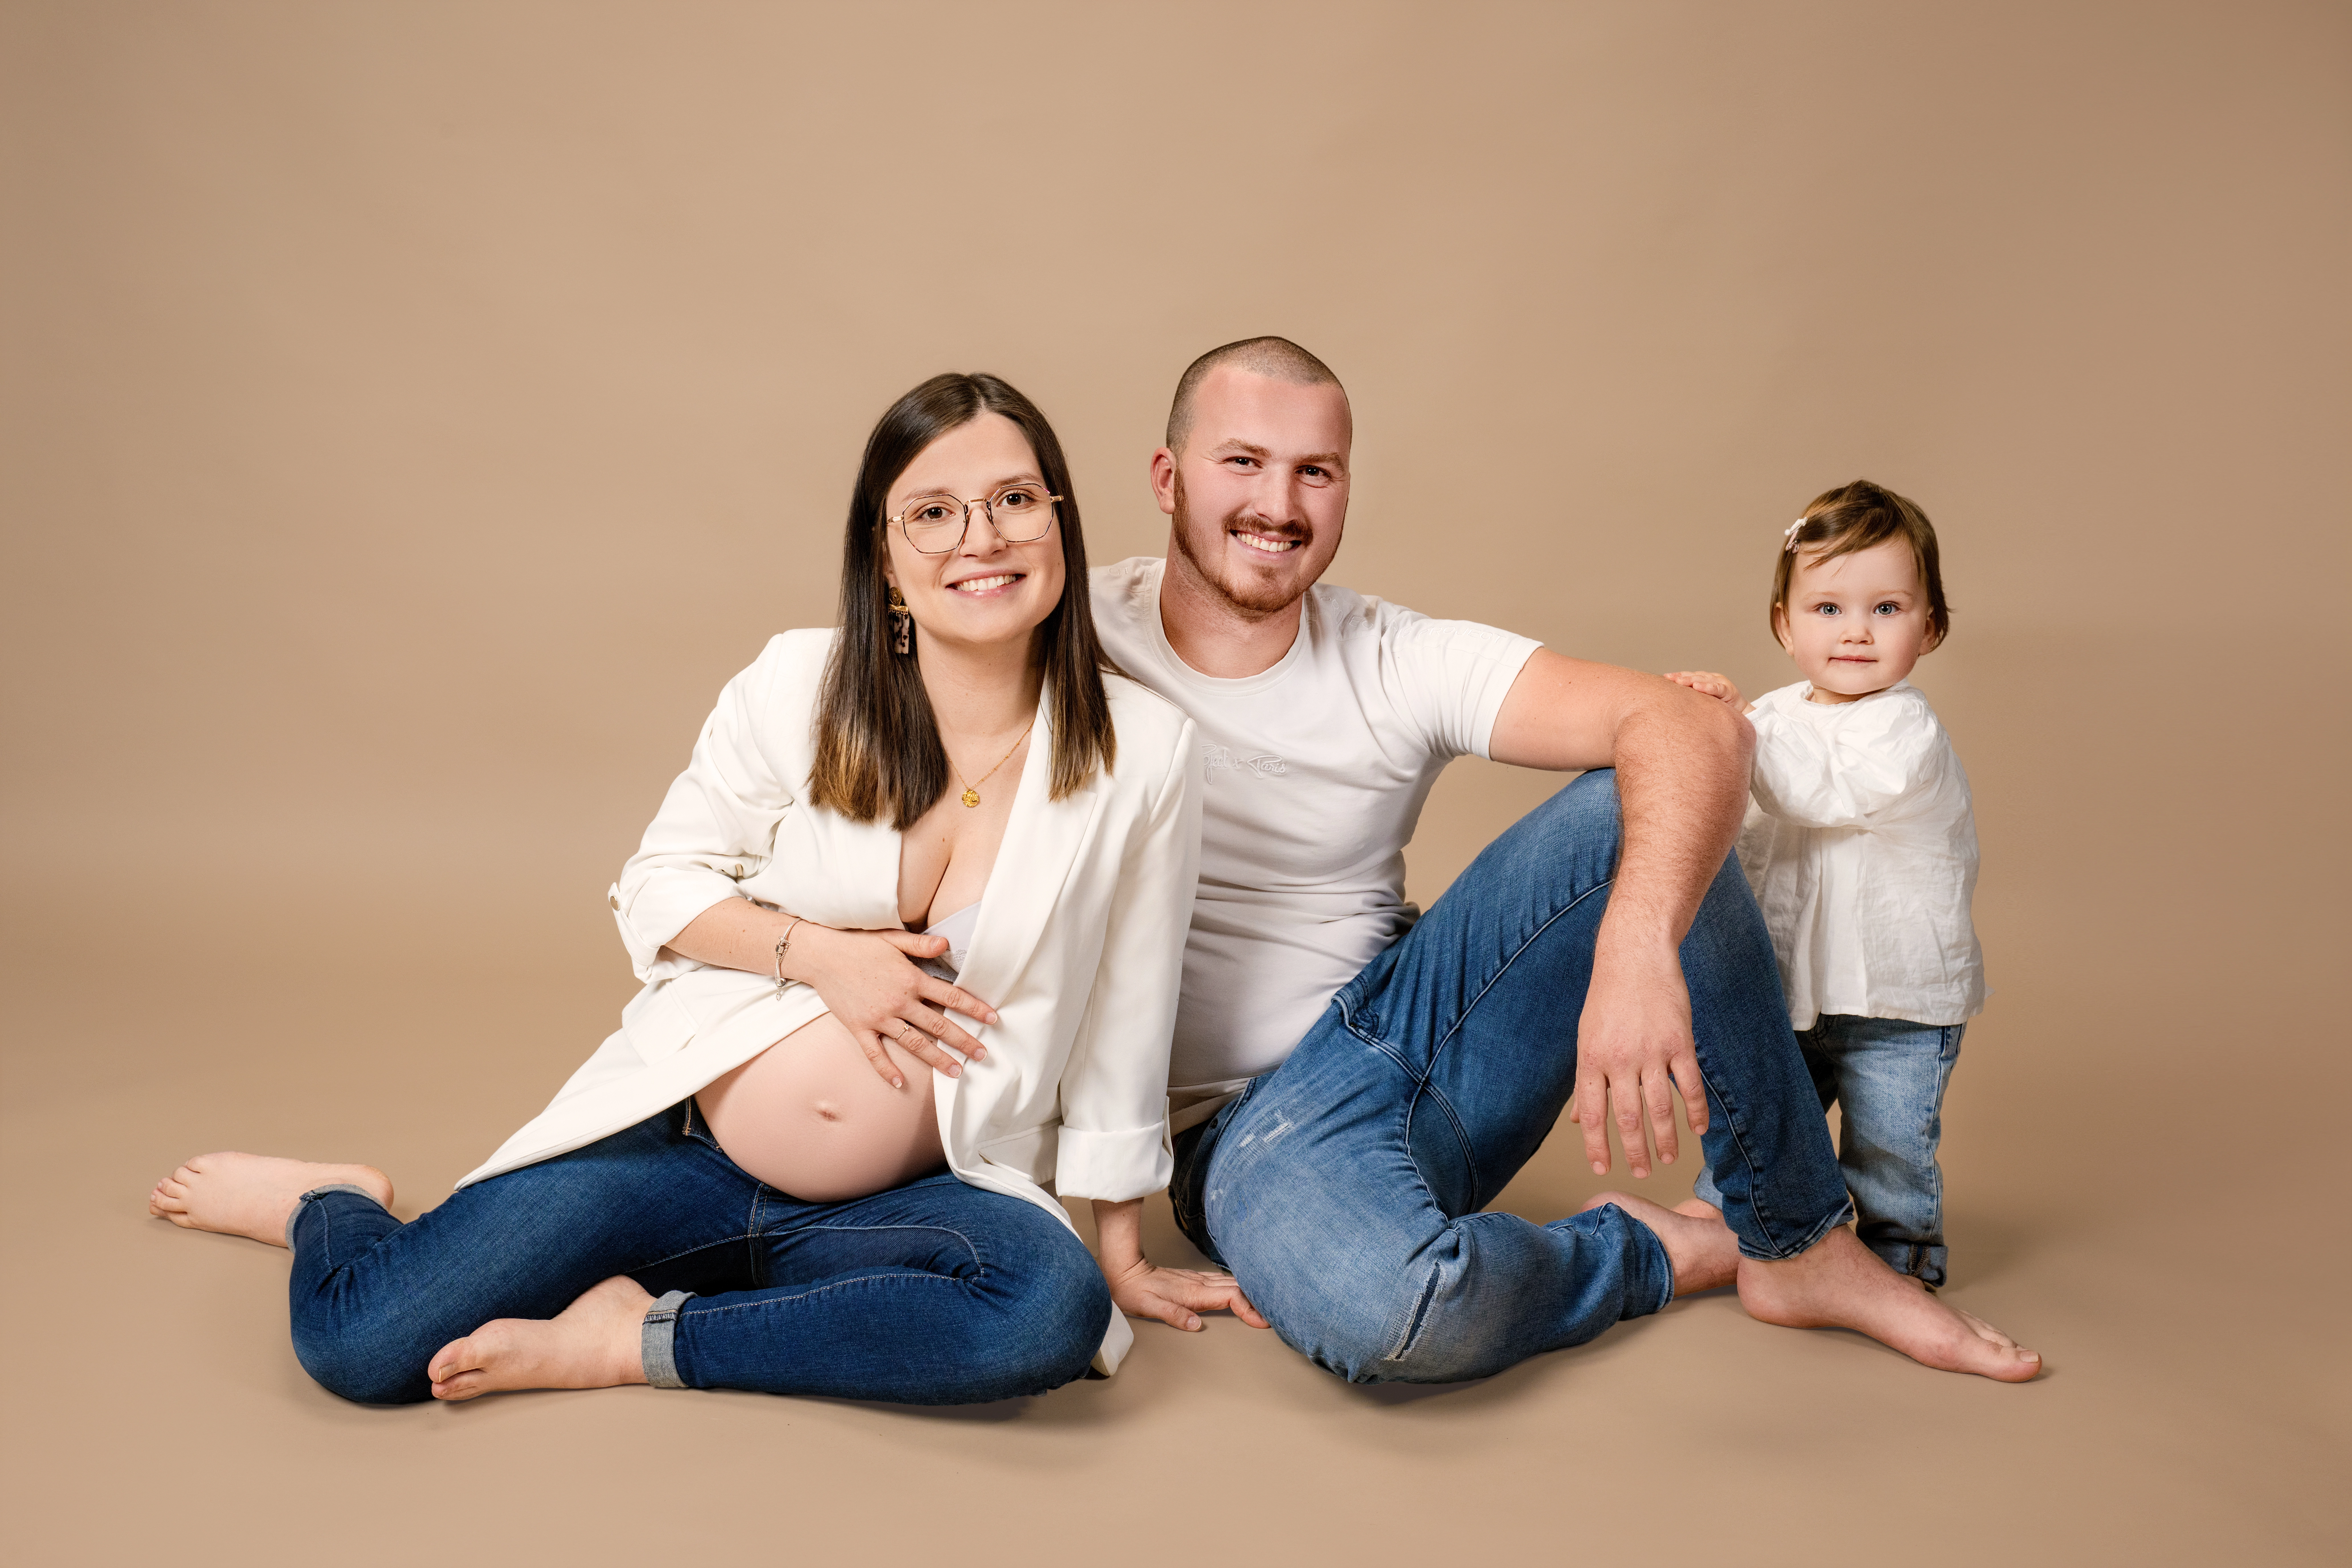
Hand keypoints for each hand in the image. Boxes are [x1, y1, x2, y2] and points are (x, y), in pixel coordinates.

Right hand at [792, 923, 1000, 1089]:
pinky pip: (874, 1053)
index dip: (974, 1008)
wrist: (821, 955)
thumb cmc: (858, 944)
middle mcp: (898, 1001)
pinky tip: (900, 1084)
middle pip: (938, 1024)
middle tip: (983, 1055)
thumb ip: (921, 944)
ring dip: (936, 1058)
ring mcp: (879, 1017)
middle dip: (963, 1040)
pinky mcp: (859, 1027)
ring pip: (913, 1042)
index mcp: (911, 979)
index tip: (993, 1019)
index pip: (950, 996)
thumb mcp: (892, 938)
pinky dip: (886, 1069)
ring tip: (956, 1072)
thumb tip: (947, 944)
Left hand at [1102, 1255, 1269, 1332]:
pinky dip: (1238, 1287)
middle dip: (1258, 1299)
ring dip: (1250, 1292)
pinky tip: (1242, 1290)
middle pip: (1237, 1288)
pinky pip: (1222, 1282)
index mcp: (1193, 1292)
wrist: (1123, 1271)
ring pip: (1232, 1283)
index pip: (1231, 1297)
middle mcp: (1199, 1283)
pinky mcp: (1194, 1279)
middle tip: (1276, 1313)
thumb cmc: (1134, 1291)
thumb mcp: (1149, 1307)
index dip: (1248, 1308)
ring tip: (1267, 1303)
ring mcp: (1197, 1279)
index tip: (1261, 1321)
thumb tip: (1196, 1325)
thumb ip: (1174, 1314)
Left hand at [1571, 935, 1706, 1178]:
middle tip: (1641, 1172)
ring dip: (1665, 1138)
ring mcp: (1651, 1052)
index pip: (1591, 1113)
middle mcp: (1620, 1059)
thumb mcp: (1587, 1036)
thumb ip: (1587, 1079)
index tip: (1601, 1168)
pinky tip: (1698, 1129)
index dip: (1596, 1144)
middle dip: (1634, 1150)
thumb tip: (1579, 1118)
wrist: (1635, 956)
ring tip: (1667, 1158)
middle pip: (1627, 1117)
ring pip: (1660, 1107)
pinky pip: (1689, 1085)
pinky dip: (1696, 1111)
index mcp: (1591, 1059)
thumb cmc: (1608, 997)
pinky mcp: (1680, 1042)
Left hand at [1665, 670, 1744, 711]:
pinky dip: (1708, 687)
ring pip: (1704, 679)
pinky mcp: (1730, 690)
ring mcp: (1721, 683)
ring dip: (1692, 680)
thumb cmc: (1719, 709)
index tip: (1665, 678)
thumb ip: (1691, 699)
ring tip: (1680, 681)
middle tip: (1669, 679)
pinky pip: (1718, 688)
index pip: (1688, 676)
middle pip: (1694, 676)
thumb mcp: (1702, 703)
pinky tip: (1698, 687)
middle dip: (1681, 677)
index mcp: (1703, 680)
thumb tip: (1671, 703)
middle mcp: (1711, 679)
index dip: (1677, 676)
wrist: (1741, 714)